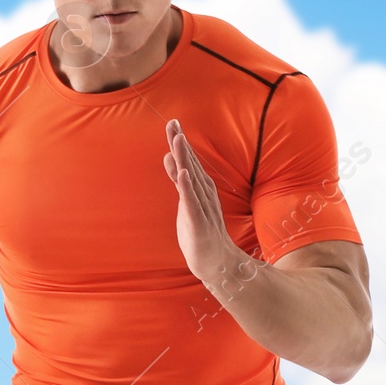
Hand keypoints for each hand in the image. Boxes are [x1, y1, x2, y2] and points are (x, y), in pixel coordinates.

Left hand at [163, 118, 238, 281]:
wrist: (216, 262)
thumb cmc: (200, 230)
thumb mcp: (185, 200)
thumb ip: (178, 179)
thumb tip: (169, 156)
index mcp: (200, 187)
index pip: (188, 161)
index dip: (180, 142)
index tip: (172, 122)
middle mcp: (203, 193)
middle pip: (190, 164)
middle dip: (181, 144)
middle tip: (173, 123)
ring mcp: (202, 206)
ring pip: (191, 179)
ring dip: (185, 159)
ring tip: (177, 140)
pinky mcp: (199, 222)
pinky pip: (192, 202)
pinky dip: (186, 187)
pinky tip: (183, 173)